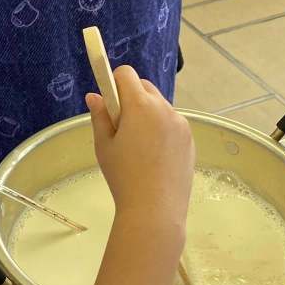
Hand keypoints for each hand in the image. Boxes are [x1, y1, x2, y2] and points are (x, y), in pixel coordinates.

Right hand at [85, 66, 194, 284]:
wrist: (155, 210)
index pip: (126, 75)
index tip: (107, 98)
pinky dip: (161, 130)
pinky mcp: (190, 141)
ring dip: (147, 114)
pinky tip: (153, 158)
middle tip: (119, 125)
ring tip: (137, 147)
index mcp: (141, 106)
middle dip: (131, 97)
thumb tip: (95, 96)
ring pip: (160, 107)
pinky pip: (172, 125)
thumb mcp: (104, 146)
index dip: (114, 81)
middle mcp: (165, 109)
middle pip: (145, 87)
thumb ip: (100, 116)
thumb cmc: (123, 177)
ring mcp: (181, 125)